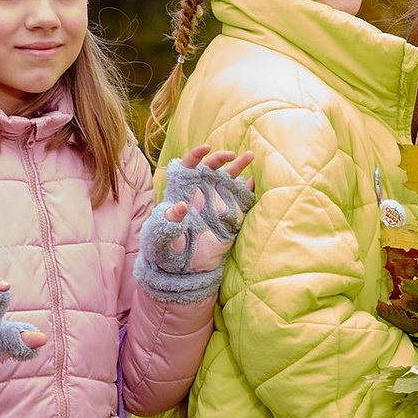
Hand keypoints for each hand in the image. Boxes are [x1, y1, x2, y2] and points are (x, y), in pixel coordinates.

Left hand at [138, 150, 255, 298]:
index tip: (206, 148)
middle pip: (210, 168)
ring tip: (250, 156)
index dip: (196, 155)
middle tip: (232, 155)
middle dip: (221, 158)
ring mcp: (215, 204)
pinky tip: (256, 181)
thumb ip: (170, 221)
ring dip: (238, 167)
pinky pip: (239, 199)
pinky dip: (248, 190)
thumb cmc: (164, 249)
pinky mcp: (227, 217)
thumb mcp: (161, 236)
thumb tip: (181, 207)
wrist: (180, 268)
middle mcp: (199, 194)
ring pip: (227, 179)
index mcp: (181, 193)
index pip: (187, 167)